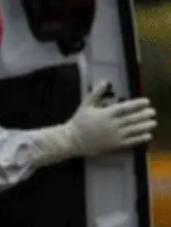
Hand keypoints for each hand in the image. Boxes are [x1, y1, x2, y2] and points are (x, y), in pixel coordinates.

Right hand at [32, 82, 156, 164]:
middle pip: (132, 118)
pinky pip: (131, 141)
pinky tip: (148, 135)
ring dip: (145, 126)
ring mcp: (114, 135)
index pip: (126, 107)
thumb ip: (96, 93)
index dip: (138, 104)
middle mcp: (112, 124)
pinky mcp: (114, 145)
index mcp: (106, 114)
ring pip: (134, 130)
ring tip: (153, 122)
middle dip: (144, 115)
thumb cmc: (78, 122)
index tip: (147, 102)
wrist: (72, 140)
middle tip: (152, 112)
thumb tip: (105, 81)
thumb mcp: (85, 105)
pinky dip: (140, 138)